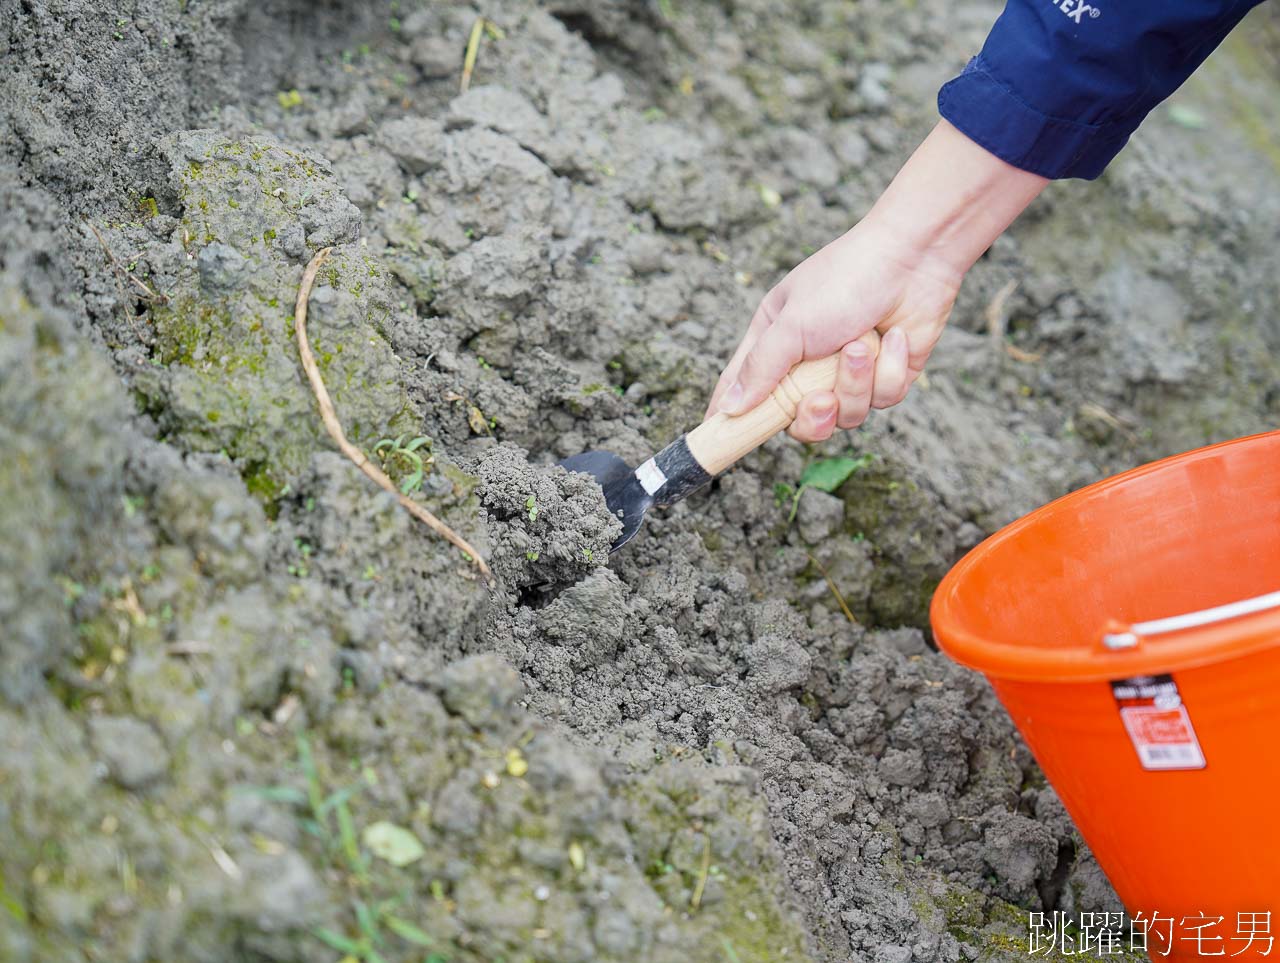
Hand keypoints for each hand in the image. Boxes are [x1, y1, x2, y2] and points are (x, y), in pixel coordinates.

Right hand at [706, 222, 961, 441]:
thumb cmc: (844, 279)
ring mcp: (850, 372)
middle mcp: (810, 362)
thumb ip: (760, 369)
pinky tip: (894, 338)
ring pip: (846, 415)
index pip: (744, 387)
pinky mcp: (888, 376)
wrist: (913, 259)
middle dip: (812, 416)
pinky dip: (890, 370)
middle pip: (798, 421)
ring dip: (856, 384)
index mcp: (777, 341)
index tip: (719, 440)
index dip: (730, 416)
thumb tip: (730, 408)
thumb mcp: (791, 324)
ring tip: (862, 347)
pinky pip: (884, 398)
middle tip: (820, 400)